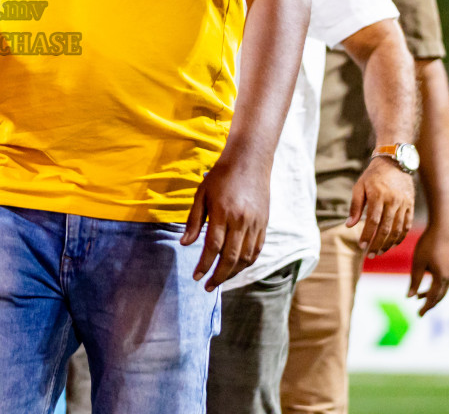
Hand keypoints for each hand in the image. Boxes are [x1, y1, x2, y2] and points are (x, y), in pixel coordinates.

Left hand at [183, 154, 269, 290]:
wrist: (249, 160)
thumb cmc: (221, 176)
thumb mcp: (201, 194)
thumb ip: (194, 221)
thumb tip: (184, 244)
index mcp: (223, 212)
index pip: (213, 247)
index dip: (204, 264)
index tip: (195, 276)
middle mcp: (241, 221)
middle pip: (231, 257)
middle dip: (218, 275)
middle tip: (207, 286)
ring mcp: (255, 223)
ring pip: (246, 257)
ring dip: (233, 273)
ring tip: (220, 279)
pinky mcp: (264, 223)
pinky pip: (257, 250)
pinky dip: (247, 263)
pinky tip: (236, 268)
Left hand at [347, 158, 415, 255]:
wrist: (394, 162)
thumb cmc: (373, 175)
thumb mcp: (359, 186)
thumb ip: (355, 206)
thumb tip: (349, 226)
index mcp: (378, 195)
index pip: (373, 221)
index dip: (367, 236)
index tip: (361, 246)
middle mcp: (393, 200)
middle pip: (386, 229)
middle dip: (377, 244)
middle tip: (370, 254)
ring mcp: (404, 203)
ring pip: (397, 229)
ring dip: (388, 244)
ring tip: (379, 251)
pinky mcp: (411, 205)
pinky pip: (406, 225)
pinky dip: (400, 237)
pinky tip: (392, 244)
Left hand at [407, 224, 448, 316]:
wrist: (444, 226)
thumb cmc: (428, 244)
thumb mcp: (418, 263)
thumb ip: (414, 281)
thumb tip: (408, 297)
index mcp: (442, 278)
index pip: (433, 298)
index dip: (425, 307)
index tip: (419, 315)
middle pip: (441, 294)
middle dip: (430, 303)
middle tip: (421, 311)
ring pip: (444, 285)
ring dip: (433, 291)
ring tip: (420, 295)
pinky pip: (447, 275)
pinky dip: (438, 281)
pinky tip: (430, 276)